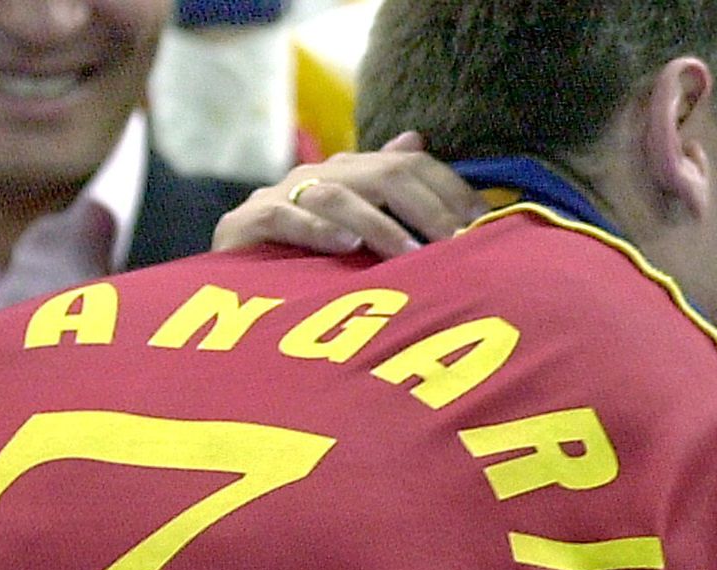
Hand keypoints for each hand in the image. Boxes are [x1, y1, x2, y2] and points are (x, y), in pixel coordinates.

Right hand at [211, 131, 487, 257]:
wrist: (231, 284)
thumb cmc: (307, 260)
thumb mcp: (357, 228)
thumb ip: (388, 189)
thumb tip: (418, 139)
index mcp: (351, 172)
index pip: (412, 166)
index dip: (451, 190)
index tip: (485, 226)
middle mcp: (320, 174)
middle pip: (384, 175)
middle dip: (428, 210)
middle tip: (457, 246)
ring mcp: (280, 195)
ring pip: (338, 196)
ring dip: (381, 226)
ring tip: (412, 255)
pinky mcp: (246, 222)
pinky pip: (285, 218)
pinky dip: (318, 231)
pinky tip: (346, 246)